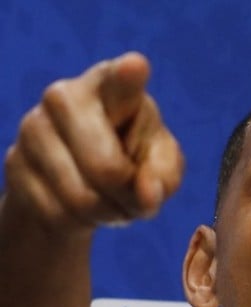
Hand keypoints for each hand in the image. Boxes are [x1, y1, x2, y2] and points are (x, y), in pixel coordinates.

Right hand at [2, 52, 183, 230]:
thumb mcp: (161, 170)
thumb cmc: (132, 165)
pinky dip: (78, 223)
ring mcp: (33, 126)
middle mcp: (65, 96)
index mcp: (114, 88)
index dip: (129, 76)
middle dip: (127, 198)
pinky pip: (57, 213)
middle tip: (134, 196)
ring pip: (82, 198)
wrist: (79, 187)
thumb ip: (164, 178)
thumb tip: (147, 192)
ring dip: (106, 213)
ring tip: (110, 200)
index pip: (121, 80)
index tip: (136, 67)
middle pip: (107, 169)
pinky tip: (80, 206)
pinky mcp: (13, 161)